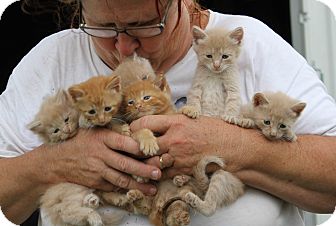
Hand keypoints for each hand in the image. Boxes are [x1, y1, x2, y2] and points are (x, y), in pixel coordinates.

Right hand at [44, 128, 160, 194]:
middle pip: (125, 164)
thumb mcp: (96, 131)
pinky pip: (113, 186)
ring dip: (138, 185)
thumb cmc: (81, 142)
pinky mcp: (95, 182)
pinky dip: (125, 188)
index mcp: (102, 138)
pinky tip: (137, 190)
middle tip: (158, 173)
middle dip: (144, 170)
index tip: (155, 151)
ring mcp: (97, 170)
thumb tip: (138, 136)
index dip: (140, 149)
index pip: (125, 143)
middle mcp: (100, 154)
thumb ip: (115, 134)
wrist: (58, 161)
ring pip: (121, 179)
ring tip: (152, 189)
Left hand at [130, 114, 246, 177]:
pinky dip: (157, 173)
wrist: (233, 148)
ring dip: (145, 163)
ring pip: (150, 163)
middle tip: (134, 148)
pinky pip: (163, 174)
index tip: (133, 130)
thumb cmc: (215, 130)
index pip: (145, 123)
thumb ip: (174, 122)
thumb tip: (157, 124)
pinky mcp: (183, 170)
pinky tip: (156, 170)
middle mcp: (174, 139)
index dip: (135, 127)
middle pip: (143, 146)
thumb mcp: (193, 119)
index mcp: (176, 122)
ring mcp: (178, 156)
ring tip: (142, 160)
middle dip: (136, 147)